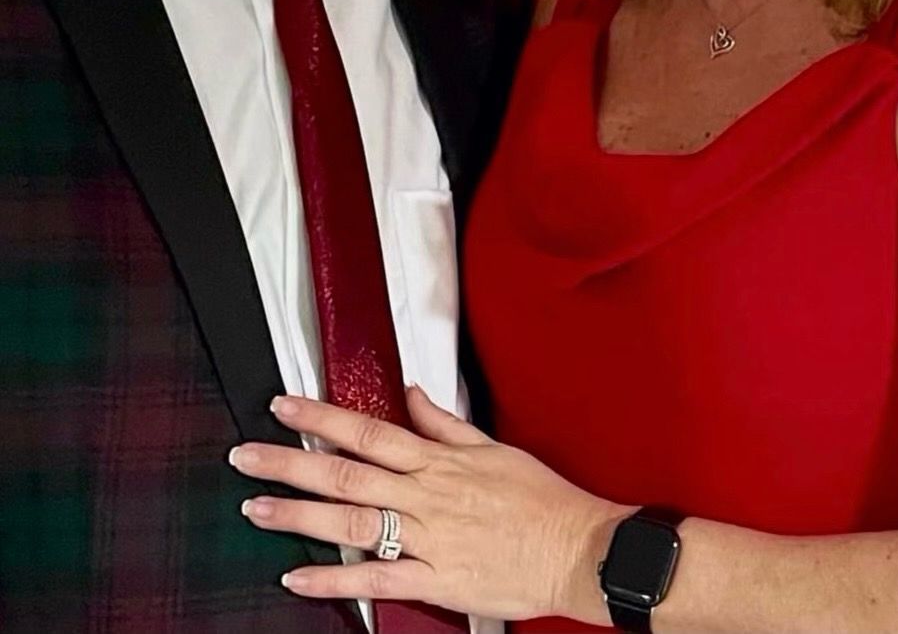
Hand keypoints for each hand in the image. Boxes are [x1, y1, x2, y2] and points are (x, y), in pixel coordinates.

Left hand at [229, 386, 628, 620]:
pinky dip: (334, 576)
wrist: (576, 548)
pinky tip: (298, 574)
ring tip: (256, 507)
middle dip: (291, 462)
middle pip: (346, 473)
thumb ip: (445, 423)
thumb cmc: (539, 499)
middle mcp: (425, 496)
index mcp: (438, 461)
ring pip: (352, 522)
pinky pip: (377, 577)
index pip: (368, 431)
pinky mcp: (436, 581)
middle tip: (246, 456)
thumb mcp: (493, 447)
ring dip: (299, 514)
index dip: (322, 417)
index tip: (283, 407)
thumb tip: (413, 391)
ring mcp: (428, 540)